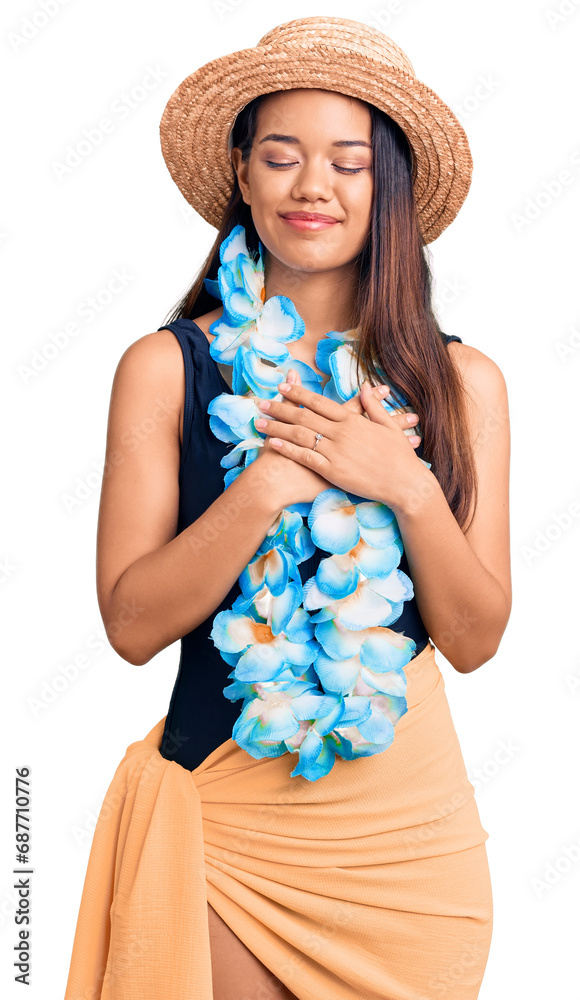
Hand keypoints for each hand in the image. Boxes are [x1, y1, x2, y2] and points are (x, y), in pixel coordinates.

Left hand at [254, 377, 425, 509]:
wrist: (406, 484)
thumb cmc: (400, 457)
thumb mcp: (389, 426)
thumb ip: (373, 406)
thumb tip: (365, 386)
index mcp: (353, 420)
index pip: (319, 402)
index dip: (298, 394)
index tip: (282, 387)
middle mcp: (341, 432)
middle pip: (303, 416)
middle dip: (279, 408)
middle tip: (261, 403)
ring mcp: (335, 452)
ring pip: (300, 435)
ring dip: (277, 427)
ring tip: (258, 422)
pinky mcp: (332, 471)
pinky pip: (305, 457)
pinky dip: (288, 449)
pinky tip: (273, 444)